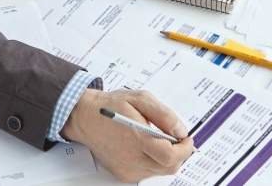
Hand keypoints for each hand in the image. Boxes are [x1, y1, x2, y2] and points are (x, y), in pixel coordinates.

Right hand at [61, 89, 193, 181]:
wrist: (84, 117)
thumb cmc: (110, 106)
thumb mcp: (141, 99)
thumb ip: (164, 115)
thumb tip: (180, 130)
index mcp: (137, 139)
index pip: (171, 156)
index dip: (185, 149)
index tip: (187, 139)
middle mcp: (132, 158)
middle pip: (169, 167)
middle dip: (179, 154)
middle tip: (177, 139)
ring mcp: (127, 169)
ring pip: (159, 171)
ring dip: (166, 158)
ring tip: (159, 140)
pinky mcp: (123, 174)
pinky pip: (147, 172)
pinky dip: (153, 162)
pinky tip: (146, 147)